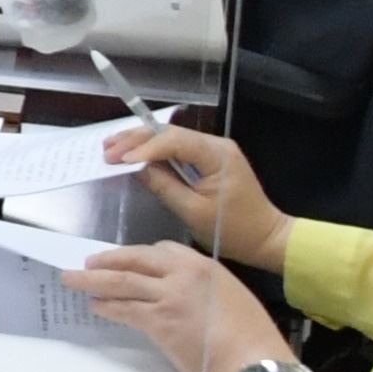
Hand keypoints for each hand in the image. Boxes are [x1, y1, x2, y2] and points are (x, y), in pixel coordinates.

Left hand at [71, 237, 293, 371]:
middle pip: (135, 259)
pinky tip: (95, 306)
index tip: (125, 259)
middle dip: (107, 260)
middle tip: (87, 263)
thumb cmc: (251, 337)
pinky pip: (124, 308)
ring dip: (92, 280)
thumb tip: (181, 299)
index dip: (138, 255)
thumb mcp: (231, 298)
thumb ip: (203, 291)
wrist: (255, 362)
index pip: (163, 250)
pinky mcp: (158, 320)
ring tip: (73, 280)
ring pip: (122, 281)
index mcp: (205, 266)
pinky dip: (106, 306)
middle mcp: (184, 273)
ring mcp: (169, 295)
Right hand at [104, 121, 287, 270]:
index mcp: (218, 155)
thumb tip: (137, 169)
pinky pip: (177, 149)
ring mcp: (213, 151)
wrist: (266, 238)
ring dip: (140, 143)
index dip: (144, 148)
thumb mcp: (194, 212)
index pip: (175, 141)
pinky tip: (133, 155)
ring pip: (171, 138)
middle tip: (106, 150)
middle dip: (135, 141)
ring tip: (111, 148)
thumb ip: (164, 186)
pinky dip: (154, 152)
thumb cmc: (233, 230)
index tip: (119, 160)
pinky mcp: (209, 160)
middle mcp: (216, 145)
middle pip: (170, 133)